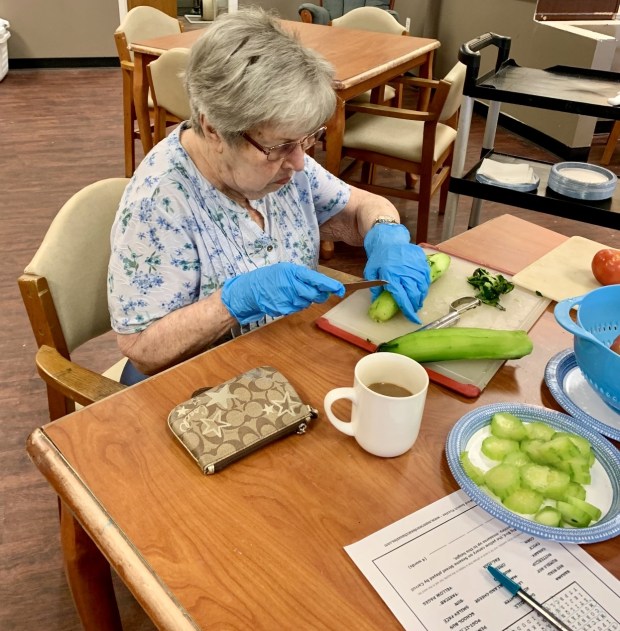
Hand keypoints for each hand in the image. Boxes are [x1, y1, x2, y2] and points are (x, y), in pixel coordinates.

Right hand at [222, 262, 344, 324]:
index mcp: (294, 272)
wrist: (250, 290)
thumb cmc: (269, 277)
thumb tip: (321, 285)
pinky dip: (296, 304)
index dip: (331, 286)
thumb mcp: (286, 269)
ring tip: (293, 292)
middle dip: (320, 294)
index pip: (317, 280)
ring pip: (307, 303)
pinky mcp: (284, 309)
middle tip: (318, 291)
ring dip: (305, 299)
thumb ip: (303, 276)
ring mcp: (288, 299)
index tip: (341, 290)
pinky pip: (297, 308)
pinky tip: (287, 298)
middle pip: (316, 295)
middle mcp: (292, 286)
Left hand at [363, 223, 429, 322]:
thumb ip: (374, 286)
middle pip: (414, 294)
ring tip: (416, 302)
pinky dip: (424, 288)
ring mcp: (416, 268)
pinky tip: (420, 291)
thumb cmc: (380, 257)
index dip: (408, 310)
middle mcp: (406, 273)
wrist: (390, 239)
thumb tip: (376, 301)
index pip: (402, 297)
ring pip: (422, 288)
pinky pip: (426, 279)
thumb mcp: (371, 271)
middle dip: (415, 305)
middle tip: (413, 311)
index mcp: (392, 276)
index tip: (413, 319)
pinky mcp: (422, 263)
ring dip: (420, 298)